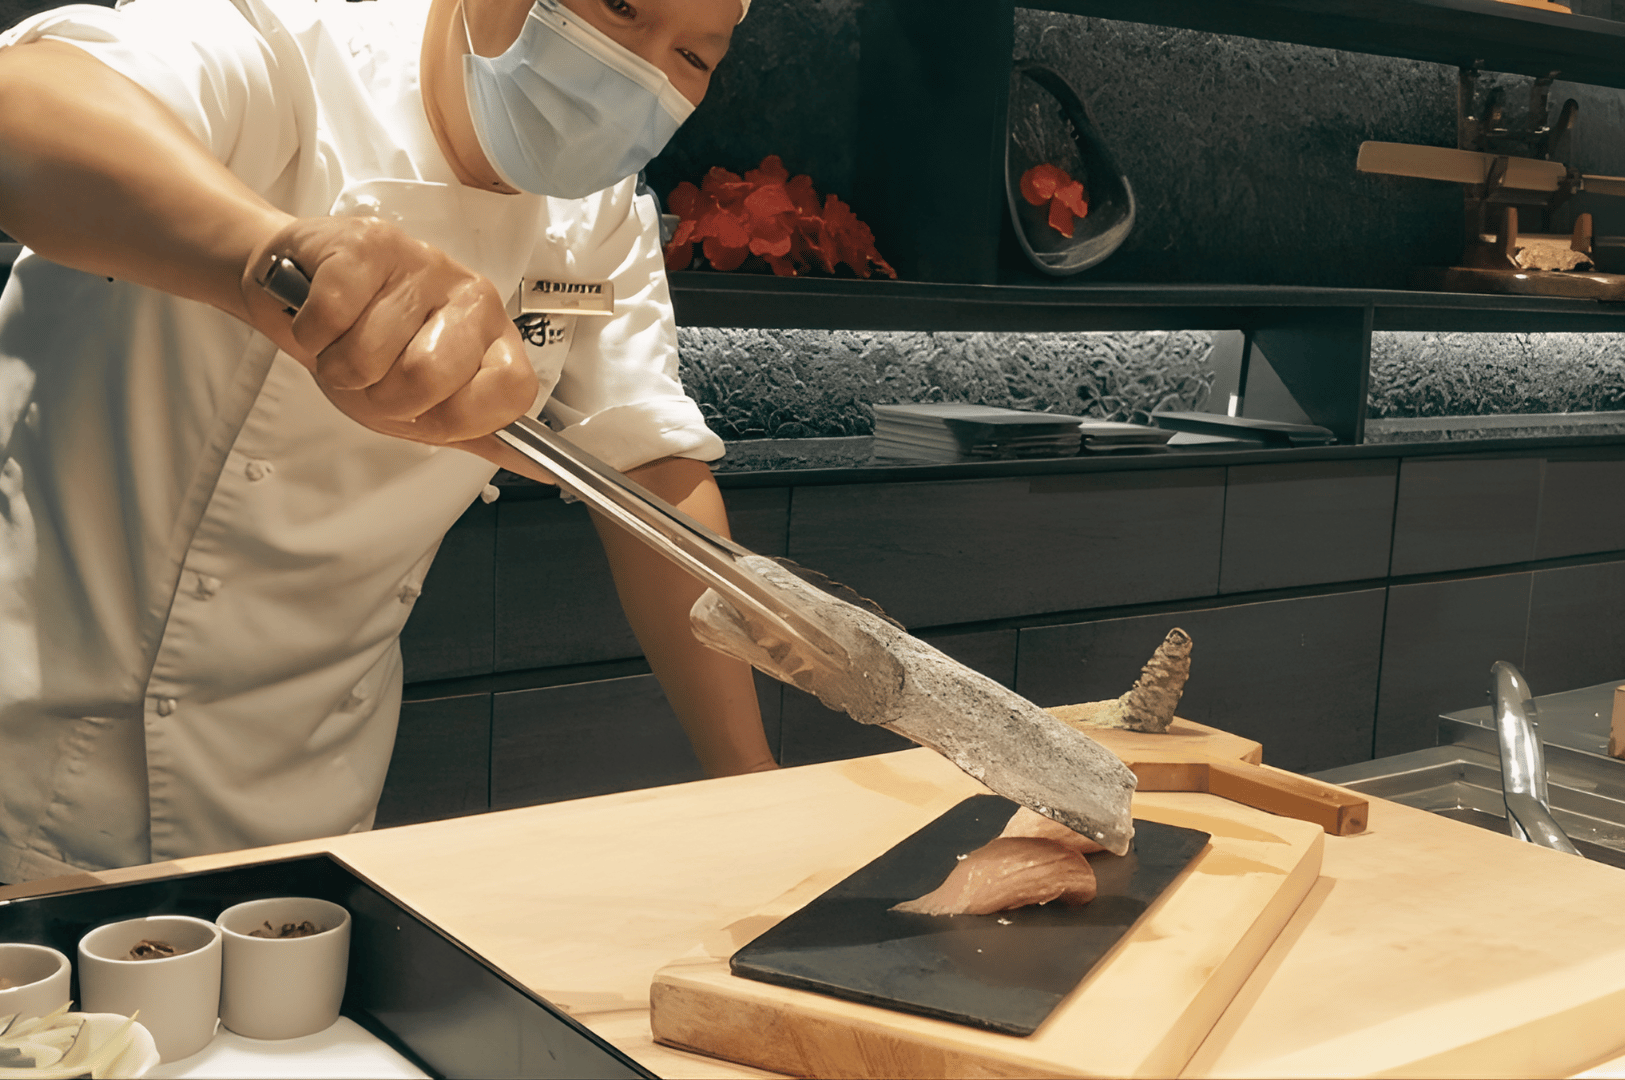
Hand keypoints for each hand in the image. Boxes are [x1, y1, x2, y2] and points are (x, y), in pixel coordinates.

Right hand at [239, 216, 535, 444]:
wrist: (297, 289)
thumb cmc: (366, 346)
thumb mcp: (426, 403)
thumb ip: (478, 433)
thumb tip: (538, 469)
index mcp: (495, 337)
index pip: (511, 391)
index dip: (455, 418)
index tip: (427, 411)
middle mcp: (471, 296)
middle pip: (429, 376)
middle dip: (382, 396)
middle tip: (374, 376)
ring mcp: (423, 264)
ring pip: (368, 354)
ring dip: (339, 366)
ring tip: (344, 342)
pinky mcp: (368, 243)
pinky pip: (331, 316)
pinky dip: (311, 334)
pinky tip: (323, 319)